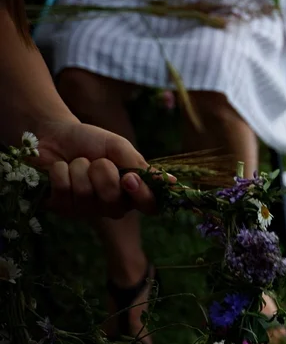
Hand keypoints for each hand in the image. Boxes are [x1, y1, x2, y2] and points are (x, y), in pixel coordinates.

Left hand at [29, 118, 162, 217]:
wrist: (55, 133)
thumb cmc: (91, 141)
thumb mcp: (119, 148)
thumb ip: (140, 165)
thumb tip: (172, 182)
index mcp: (132, 191)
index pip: (149, 206)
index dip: (142, 195)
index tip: (129, 178)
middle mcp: (112, 205)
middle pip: (113, 201)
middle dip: (102, 172)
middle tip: (96, 161)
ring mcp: (85, 210)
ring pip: (87, 194)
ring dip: (80, 168)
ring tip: (77, 162)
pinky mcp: (60, 208)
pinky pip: (64, 191)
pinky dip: (61, 171)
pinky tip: (60, 168)